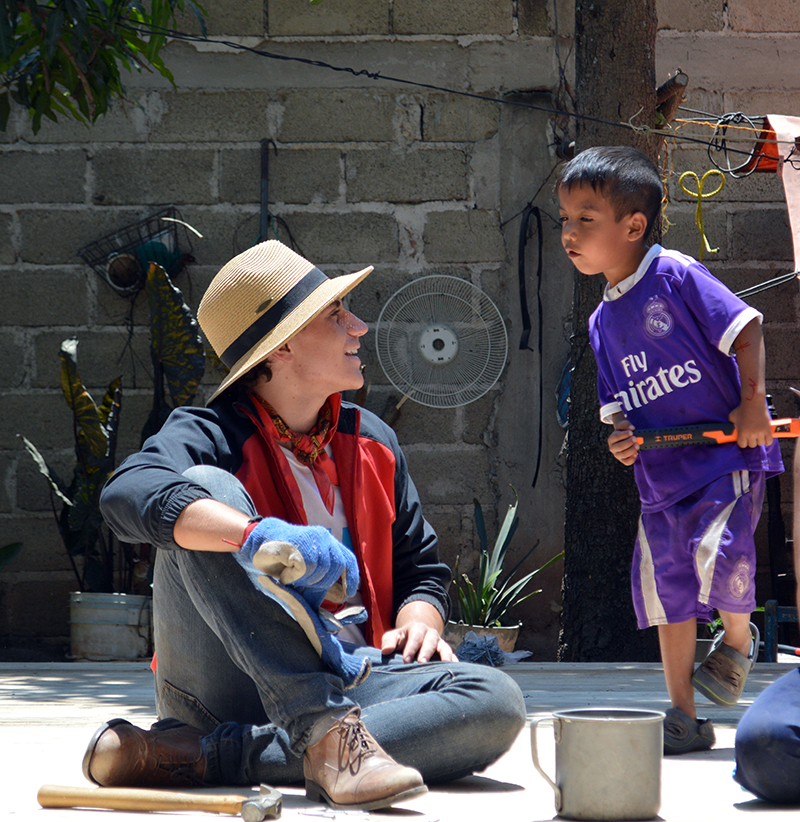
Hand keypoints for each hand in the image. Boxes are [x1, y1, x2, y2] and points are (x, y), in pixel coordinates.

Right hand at [241, 517, 358, 596]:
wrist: (256, 542)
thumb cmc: (281, 558)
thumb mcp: (306, 571)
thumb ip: (322, 581)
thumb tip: (341, 597)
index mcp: (327, 541)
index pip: (347, 559)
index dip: (351, 577)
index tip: (349, 593)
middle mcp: (323, 537)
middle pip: (334, 568)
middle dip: (320, 583)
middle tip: (301, 584)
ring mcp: (311, 539)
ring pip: (319, 570)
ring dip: (303, 580)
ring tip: (290, 575)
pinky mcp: (298, 545)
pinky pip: (303, 570)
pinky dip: (293, 577)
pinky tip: (284, 573)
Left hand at [381, 622, 456, 663]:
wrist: (416, 635)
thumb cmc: (402, 640)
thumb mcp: (393, 637)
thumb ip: (388, 641)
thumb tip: (385, 650)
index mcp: (417, 629)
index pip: (415, 637)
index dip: (411, 648)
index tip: (406, 660)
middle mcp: (431, 634)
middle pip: (430, 641)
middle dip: (426, 651)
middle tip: (421, 662)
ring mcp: (440, 643)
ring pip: (445, 647)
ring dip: (444, 656)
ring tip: (445, 665)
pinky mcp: (446, 652)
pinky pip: (453, 656)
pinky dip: (455, 662)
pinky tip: (456, 669)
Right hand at [608, 417, 638, 464]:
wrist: (625, 438)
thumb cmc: (624, 431)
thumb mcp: (624, 425)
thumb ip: (627, 424)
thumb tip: (632, 428)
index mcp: (611, 439)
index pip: (616, 437)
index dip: (624, 435)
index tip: (631, 432)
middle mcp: (612, 448)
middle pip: (619, 447)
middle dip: (628, 443)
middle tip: (635, 439)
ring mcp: (617, 455)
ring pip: (623, 455)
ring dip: (631, 450)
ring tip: (637, 445)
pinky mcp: (623, 460)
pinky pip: (626, 462)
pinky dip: (632, 459)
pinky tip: (636, 454)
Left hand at [728, 403, 773, 448]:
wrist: (753, 404)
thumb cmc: (742, 410)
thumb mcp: (732, 418)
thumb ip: (731, 426)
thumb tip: (730, 431)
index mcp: (742, 433)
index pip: (742, 445)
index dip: (742, 442)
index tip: (743, 439)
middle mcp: (751, 434)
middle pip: (752, 445)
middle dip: (750, 441)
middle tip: (751, 435)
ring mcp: (761, 433)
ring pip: (760, 444)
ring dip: (759, 440)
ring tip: (757, 435)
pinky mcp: (768, 430)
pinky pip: (769, 442)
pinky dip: (767, 441)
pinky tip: (764, 437)